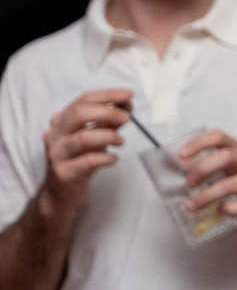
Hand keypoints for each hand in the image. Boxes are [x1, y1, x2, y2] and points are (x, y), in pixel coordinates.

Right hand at [38, 89, 132, 223]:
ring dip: (109, 136)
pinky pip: (88, 161)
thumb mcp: (93, 137)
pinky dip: (106, 157)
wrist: (61, 194)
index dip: (108, 95)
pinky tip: (114, 158)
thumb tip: (127, 105)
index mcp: (61, 122)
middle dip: (108, 112)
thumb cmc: (79, 160)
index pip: (83, 100)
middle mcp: (55, 135)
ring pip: (84, 137)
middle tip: (128, 118)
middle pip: (79, 113)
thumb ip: (108, 122)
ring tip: (121, 141)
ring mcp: (57, 154)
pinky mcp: (63, 173)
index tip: (129, 95)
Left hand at [177, 131, 236, 226]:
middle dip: (203, 169)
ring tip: (191, 205)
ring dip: (207, 196)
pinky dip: (229, 209)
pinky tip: (220, 210)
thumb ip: (214, 163)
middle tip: (189, 183)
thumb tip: (179, 167)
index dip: (199, 143)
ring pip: (232, 185)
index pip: (219, 137)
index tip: (181, 154)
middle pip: (226, 156)